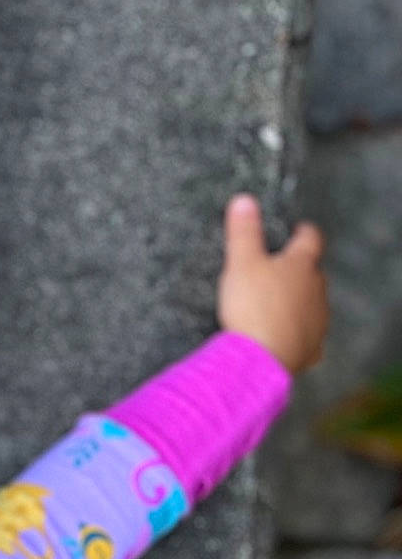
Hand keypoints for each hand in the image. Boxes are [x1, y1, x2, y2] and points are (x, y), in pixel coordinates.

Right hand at [217, 193, 327, 373]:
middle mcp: (316, 290)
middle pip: (314, 273)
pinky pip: (309, 336)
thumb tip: (244, 200)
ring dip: (300, 301)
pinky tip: (288, 336)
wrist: (261, 358)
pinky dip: (300, 333)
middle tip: (282, 269)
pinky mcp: (310, 347)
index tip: (299, 229)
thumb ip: (243, 232)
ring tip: (280, 304)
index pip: (311, 239)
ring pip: (313, 304)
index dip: (304, 232)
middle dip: (301, 269)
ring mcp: (317, 319)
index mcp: (301, 265)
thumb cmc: (252, 307)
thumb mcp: (240, 263)